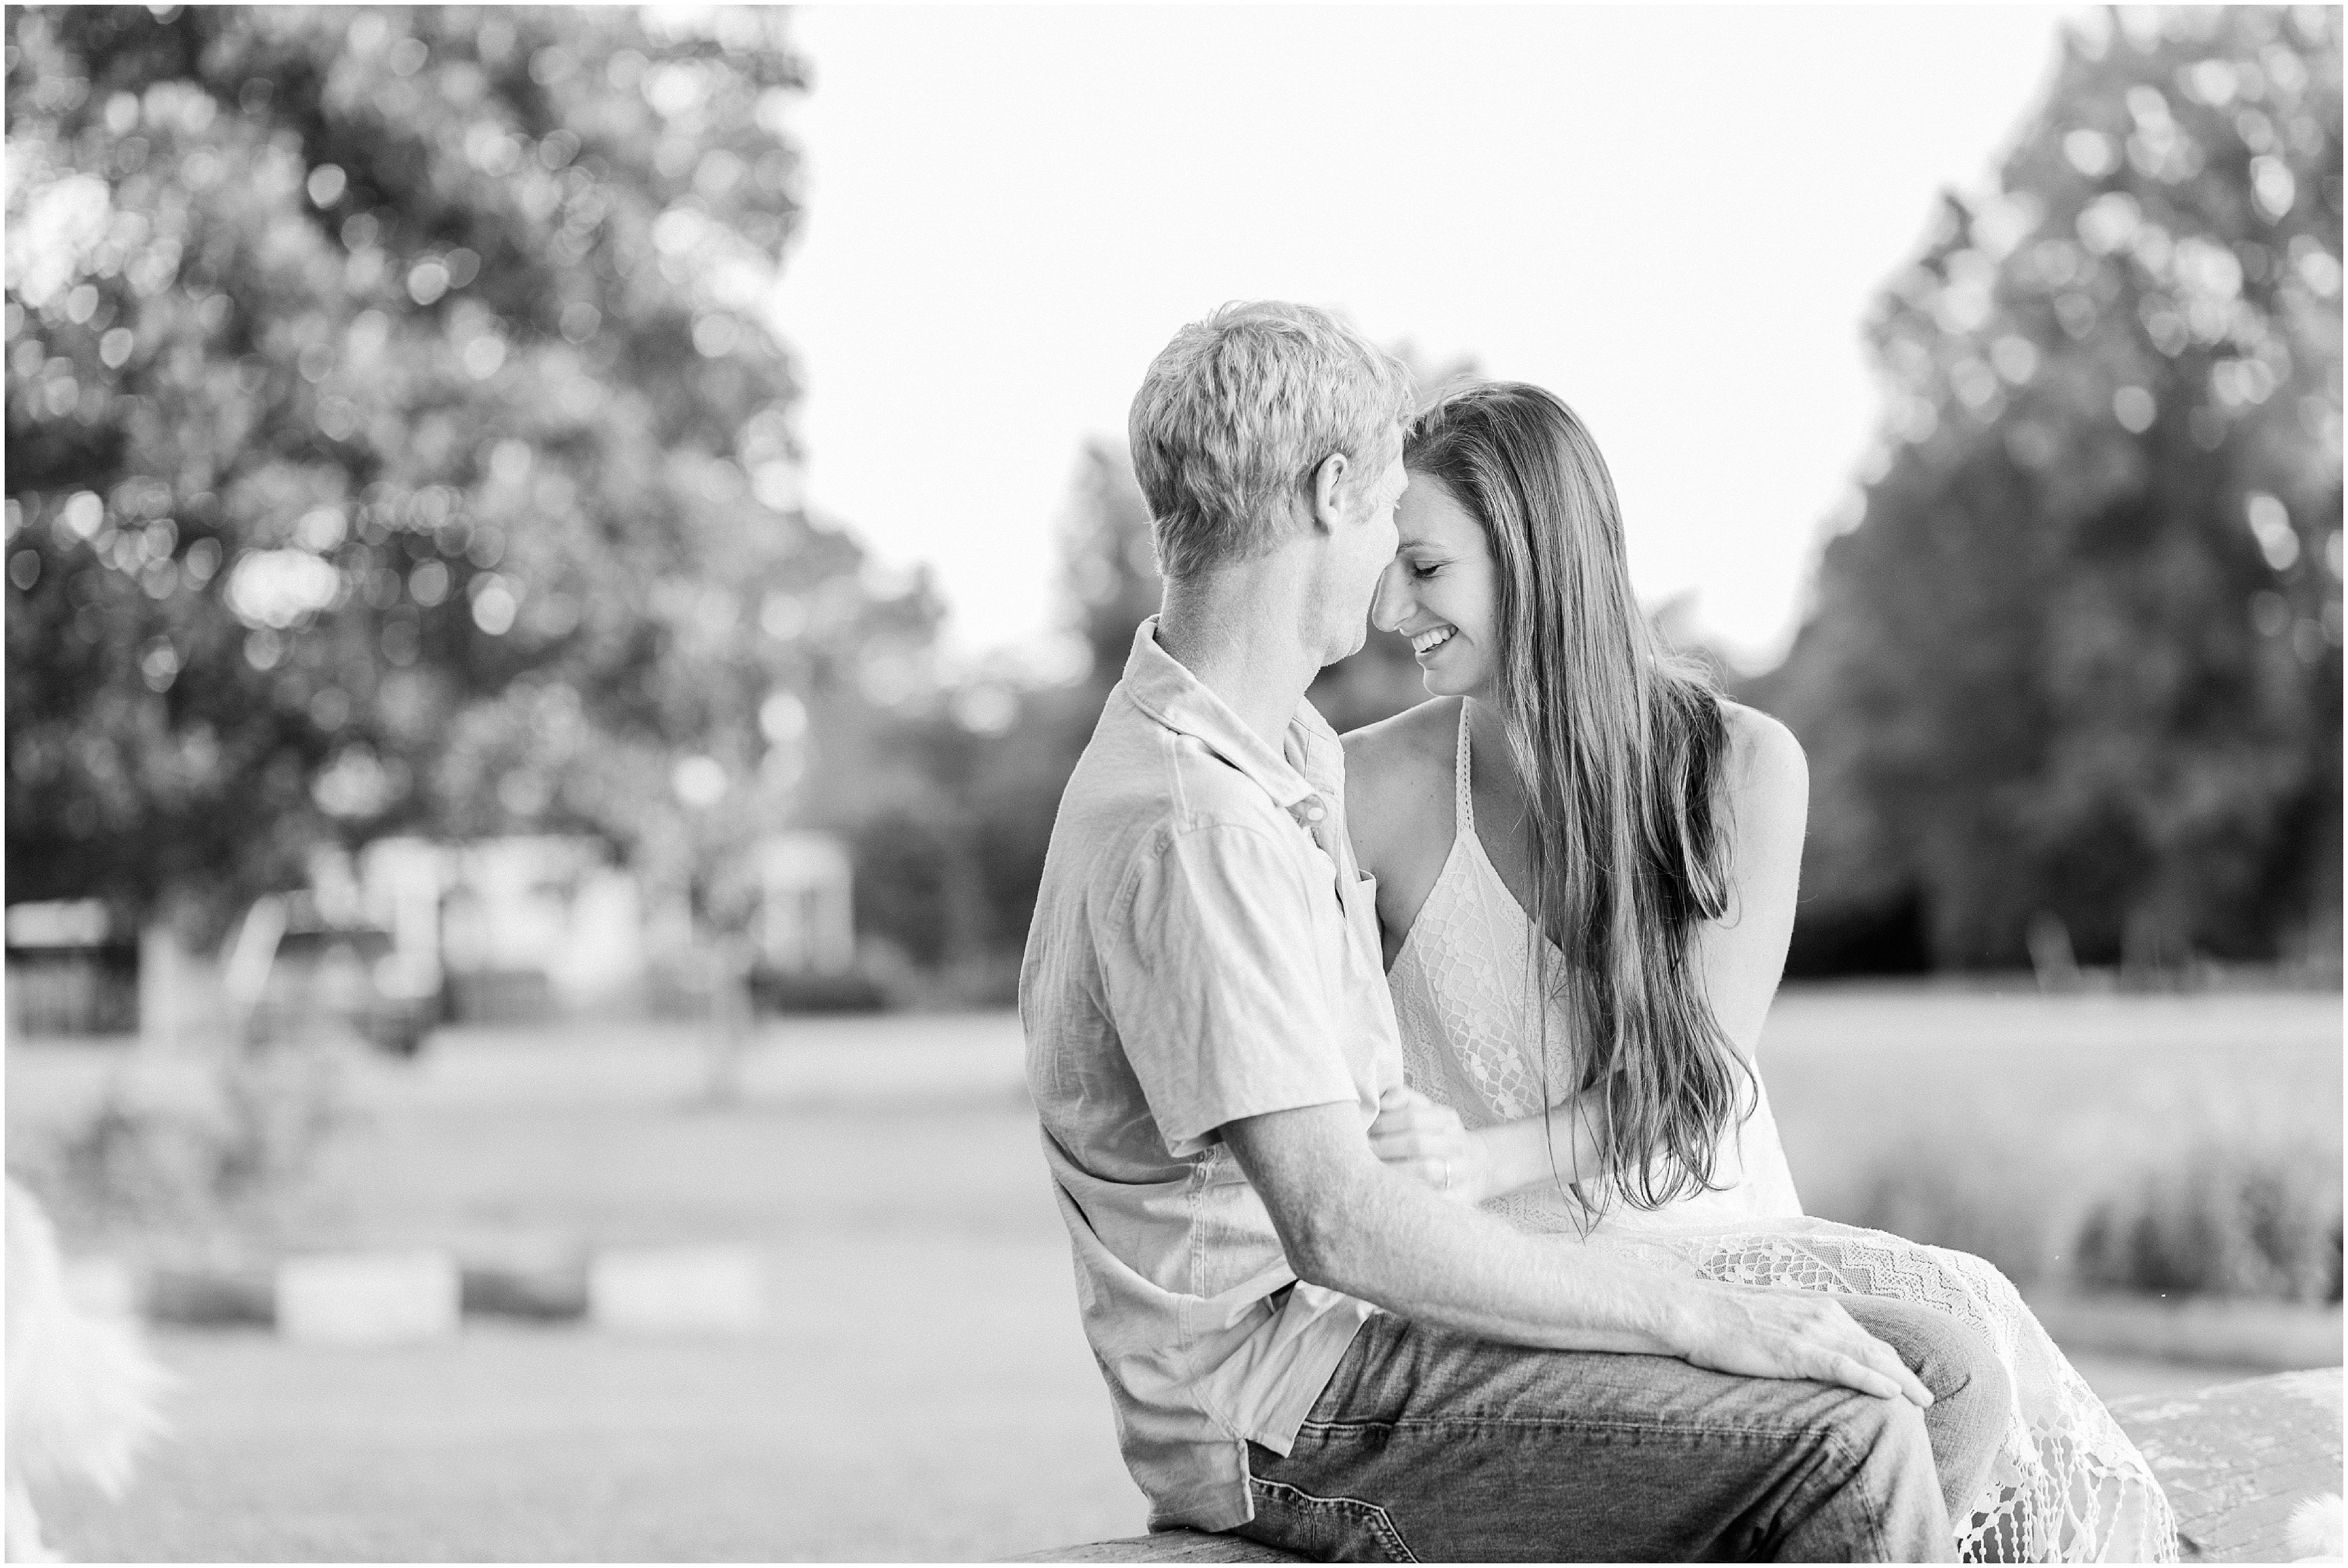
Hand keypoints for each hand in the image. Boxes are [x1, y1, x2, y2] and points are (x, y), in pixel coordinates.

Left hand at [1369, 1085, 1487, 1203]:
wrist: (1477, 1166)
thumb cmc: (1438, 1135)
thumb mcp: (1427, 1111)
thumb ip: (1404, 1098)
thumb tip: (1383, 1099)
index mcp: (1446, 1118)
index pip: (1412, 1117)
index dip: (1384, 1124)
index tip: (1366, 1129)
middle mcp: (1456, 1144)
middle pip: (1416, 1143)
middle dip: (1384, 1147)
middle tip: (1364, 1151)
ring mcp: (1459, 1171)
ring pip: (1424, 1170)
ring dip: (1393, 1170)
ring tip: (1371, 1170)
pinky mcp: (1458, 1197)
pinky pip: (1430, 1197)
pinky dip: (1408, 1193)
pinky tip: (1390, 1190)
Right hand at [1670, 1282, 1934, 1407]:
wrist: (1692, 1312)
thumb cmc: (1721, 1319)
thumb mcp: (1768, 1320)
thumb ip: (1794, 1332)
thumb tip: (1803, 1352)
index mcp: (1816, 1307)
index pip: (1863, 1338)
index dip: (1888, 1361)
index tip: (1904, 1381)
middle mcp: (1821, 1314)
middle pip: (1876, 1348)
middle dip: (1905, 1374)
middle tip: (1927, 1398)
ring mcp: (1810, 1331)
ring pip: (1869, 1358)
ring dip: (1901, 1381)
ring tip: (1922, 1402)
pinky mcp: (1797, 1351)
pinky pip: (1845, 1368)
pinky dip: (1873, 1380)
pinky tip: (1893, 1394)